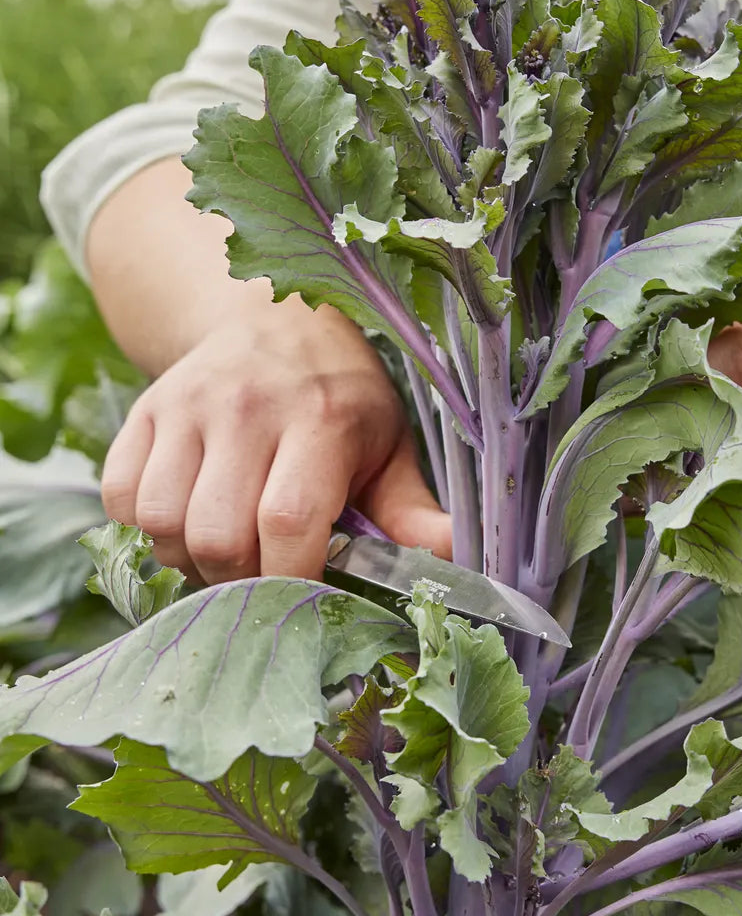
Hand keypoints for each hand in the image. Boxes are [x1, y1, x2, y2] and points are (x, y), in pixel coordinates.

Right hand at [101, 310, 450, 583]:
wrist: (271, 317)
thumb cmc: (338, 395)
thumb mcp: (388, 443)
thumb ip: (410, 509)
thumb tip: (448, 557)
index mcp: (321, 419)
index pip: (288, 521)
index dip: (290, 578)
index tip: (304, 597)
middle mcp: (248, 407)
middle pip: (217, 535)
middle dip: (238, 580)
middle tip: (261, 572)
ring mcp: (189, 406)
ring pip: (161, 523)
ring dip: (188, 557)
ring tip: (223, 546)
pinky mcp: (145, 410)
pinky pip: (119, 496)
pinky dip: (143, 526)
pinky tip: (183, 515)